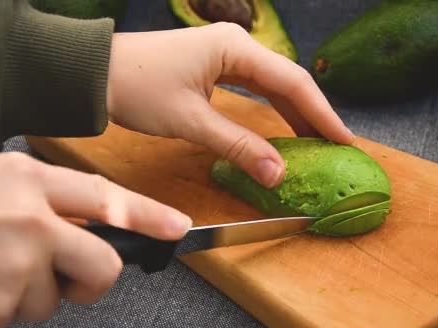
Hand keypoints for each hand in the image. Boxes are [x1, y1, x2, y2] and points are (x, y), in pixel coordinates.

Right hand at [0, 152, 189, 327]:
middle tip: (59, 280)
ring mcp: (17, 263)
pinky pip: (15, 318)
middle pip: (105, 264)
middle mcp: (32, 219)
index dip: (149, 215)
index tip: (178, 226)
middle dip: (90, 282)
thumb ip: (43, 198)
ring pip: (53, 299)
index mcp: (29, 180)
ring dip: (25, 296)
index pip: (106, 197)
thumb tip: (83, 224)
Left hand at [106, 23, 354, 188]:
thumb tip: (277, 173)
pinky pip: (256, 87)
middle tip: (336, 146)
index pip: (293, 82)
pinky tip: (284, 126)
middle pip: (288, 81)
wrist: (93, 74)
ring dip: (295, 112)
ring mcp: (226, 53)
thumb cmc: (136, 88)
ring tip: (317, 141)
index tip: (344, 139)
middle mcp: (236, 45)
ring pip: (274, 85)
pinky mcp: (215, 65)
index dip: (322, 114)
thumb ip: (238, 147)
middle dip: (313, 114)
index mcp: (235, 48)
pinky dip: (273, 108)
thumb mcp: (191, 121)